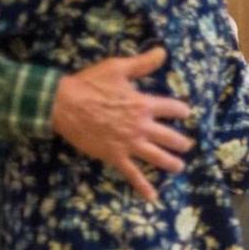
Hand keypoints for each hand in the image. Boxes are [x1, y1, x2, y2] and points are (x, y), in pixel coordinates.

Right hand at [51, 47, 192, 200]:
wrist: (62, 104)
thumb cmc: (90, 84)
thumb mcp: (117, 68)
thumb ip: (143, 63)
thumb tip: (163, 51)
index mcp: (144, 104)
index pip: (174, 108)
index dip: (182, 110)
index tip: (185, 112)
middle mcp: (142, 126)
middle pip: (172, 137)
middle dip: (182, 142)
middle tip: (186, 144)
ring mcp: (130, 143)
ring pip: (159, 158)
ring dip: (172, 163)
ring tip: (179, 166)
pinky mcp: (115, 156)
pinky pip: (133, 175)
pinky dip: (143, 187)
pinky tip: (154, 198)